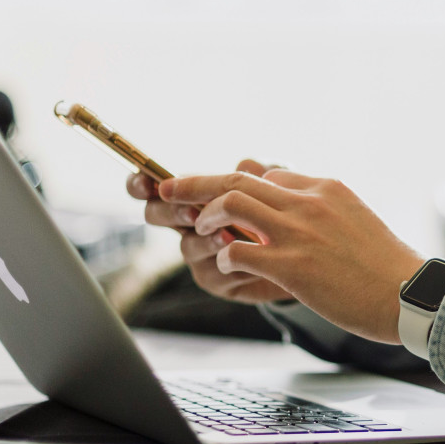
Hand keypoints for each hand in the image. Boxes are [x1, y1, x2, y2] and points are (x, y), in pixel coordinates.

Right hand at [126, 159, 292, 305]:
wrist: (304, 254)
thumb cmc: (285, 213)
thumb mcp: (279, 185)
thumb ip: (262, 171)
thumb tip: (245, 164)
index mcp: (194, 195)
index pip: (154, 186)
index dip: (141, 183)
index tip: (146, 182)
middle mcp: (190, 224)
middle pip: (157, 215)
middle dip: (170, 212)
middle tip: (192, 212)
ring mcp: (200, 253)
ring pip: (187, 246)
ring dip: (205, 240)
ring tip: (227, 236)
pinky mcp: (217, 279)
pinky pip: (213, 273)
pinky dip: (231, 264)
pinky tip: (251, 259)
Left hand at [157, 168, 424, 342]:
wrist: (409, 295)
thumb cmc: (387, 268)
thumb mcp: (356, 221)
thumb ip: (323, 210)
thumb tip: (296, 211)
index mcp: (326, 189)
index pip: (269, 173)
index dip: (237, 184)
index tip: (219, 196)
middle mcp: (309, 202)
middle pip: (238, 177)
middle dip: (195, 181)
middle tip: (168, 188)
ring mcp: (299, 232)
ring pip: (231, 204)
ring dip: (206, 217)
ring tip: (202, 232)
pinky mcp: (293, 266)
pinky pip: (238, 250)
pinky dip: (225, 257)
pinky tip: (229, 266)